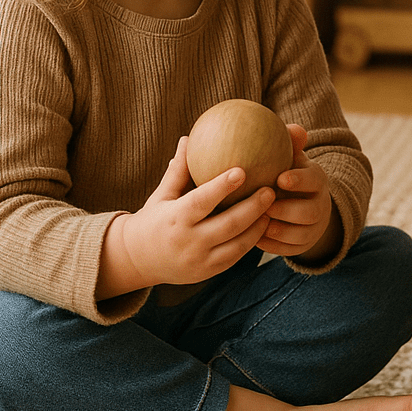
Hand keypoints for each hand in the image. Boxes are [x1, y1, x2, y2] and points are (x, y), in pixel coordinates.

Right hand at [99, 136, 275, 297]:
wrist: (137, 261)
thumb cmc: (153, 220)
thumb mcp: (161, 195)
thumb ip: (177, 170)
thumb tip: (188, 138)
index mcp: (175, 220)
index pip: (202, 202)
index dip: (222, 187)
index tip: (242, 170)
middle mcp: (188, 243)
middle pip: (228, 225)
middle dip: (252, 207)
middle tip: (270, 189)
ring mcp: (199, 261)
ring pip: (237, 245)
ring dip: (258, 226)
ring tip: (274, 206)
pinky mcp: (208, 273)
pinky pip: (235, 257)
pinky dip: (251, 241)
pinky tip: (263, 224)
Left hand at [257, 124, 336, 260]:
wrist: (303, 203)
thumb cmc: (288, 174)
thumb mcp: (292, 159)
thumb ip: (291, 144)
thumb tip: (294, 128)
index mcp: (317, 180)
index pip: (314, 179)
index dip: (299, 180)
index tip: (280, 178)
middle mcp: (320, 204)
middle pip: (309, 212)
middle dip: (286, 210)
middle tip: (264, 207)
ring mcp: (313, 228)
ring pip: (300, 234)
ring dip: (278, 230)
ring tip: (257, 224)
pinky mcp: (303, 246)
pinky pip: (289, 249)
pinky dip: (272, 244)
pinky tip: (253, 237)